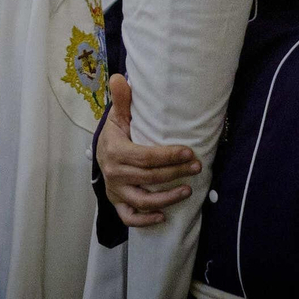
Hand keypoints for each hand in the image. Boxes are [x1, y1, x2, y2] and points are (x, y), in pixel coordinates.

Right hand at [96, 73, 201, 226]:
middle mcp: (114, 173)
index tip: (189, 153)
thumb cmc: (116, 134)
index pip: (145, 156)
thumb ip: (122, 100)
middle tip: (198, 167)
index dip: (169, 156)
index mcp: (116, 151)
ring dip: (167, 198)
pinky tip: (163, 216)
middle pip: (149, 177)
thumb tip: (120, 78)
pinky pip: (130, 217)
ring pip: (142, 199)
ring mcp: (116, 190)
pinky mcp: (118, 203)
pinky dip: (145, 220)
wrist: (101, 153)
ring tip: (188, 191)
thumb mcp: (118, 116)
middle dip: (176, 173)